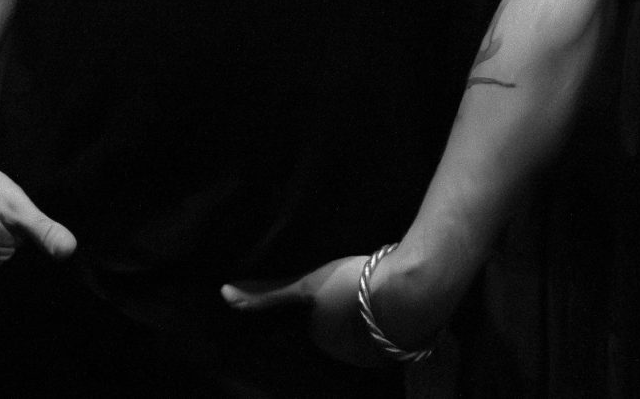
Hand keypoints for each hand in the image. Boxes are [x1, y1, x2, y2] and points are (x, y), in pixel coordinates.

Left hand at [223, 248, 451, 370]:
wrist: (414, 291)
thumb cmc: (356, 285)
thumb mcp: (307, 284)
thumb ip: (267, 294)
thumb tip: (225, 295)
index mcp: (322, 339)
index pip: (313, 319)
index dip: (320, 299)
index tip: (331, 284)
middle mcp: (349, 356)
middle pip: (339, 327)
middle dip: (344, 309)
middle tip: (355, 283)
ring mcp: (379, 355)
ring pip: (365, 331)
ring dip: (369, 314)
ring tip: (377, 289)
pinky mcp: (405, 348)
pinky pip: (391, 332)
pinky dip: (392, 318)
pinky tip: (396, 299)